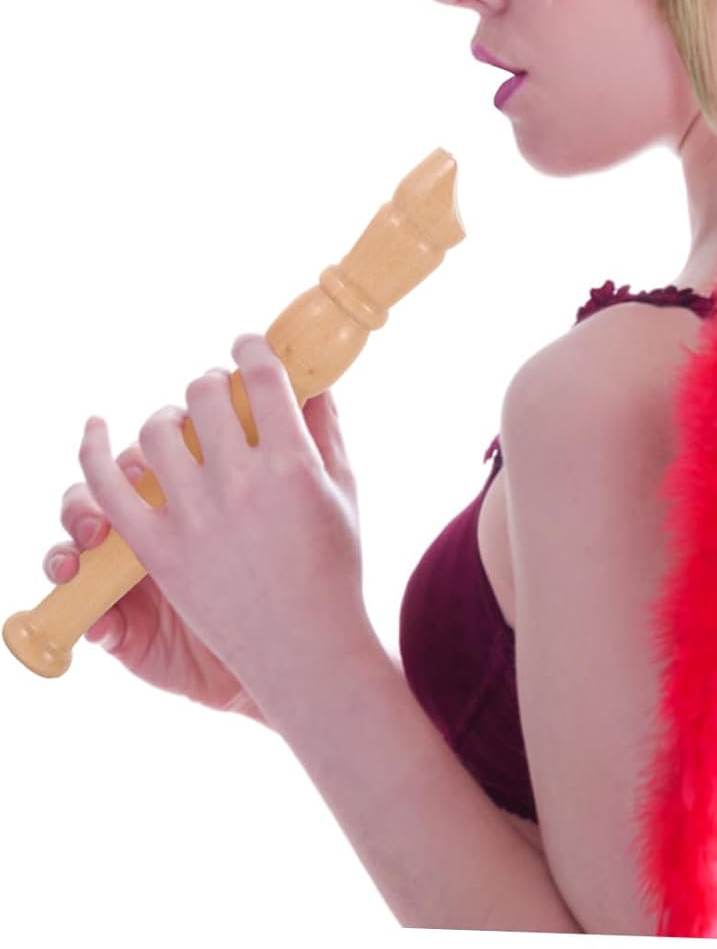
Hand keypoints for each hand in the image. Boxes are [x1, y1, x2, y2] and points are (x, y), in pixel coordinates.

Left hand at [77, 334, 366, 703]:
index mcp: (292, 464)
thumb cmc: (332, 567)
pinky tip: (98, 428)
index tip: (246, 347)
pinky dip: (94, 452)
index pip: (261, 377)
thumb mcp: (344, 491)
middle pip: (204, 396)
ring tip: (180, 428)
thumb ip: (326, 430)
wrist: (302, 646)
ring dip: (169, 417)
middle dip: (211, 384)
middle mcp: (240, 483)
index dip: (250, 350)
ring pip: (156, 431)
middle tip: (217, 395)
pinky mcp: (156, 549)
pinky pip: (108, 487)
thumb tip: (315, 381)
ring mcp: (194, 517)